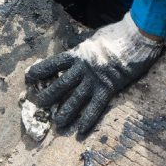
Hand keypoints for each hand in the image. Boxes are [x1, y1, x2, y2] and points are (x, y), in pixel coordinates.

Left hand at [25, 12, 163, 136]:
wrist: (136, 38)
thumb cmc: (115, 34)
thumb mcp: (92, 37)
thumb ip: (81, 45)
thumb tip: (71, 47)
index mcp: (78, 53)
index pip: (54, 64)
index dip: (40, 70)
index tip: (29, 76)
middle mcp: (83, 68)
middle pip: (60, 85)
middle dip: (47, 96)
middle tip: (38, 104)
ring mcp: (95, 80)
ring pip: (75, 99)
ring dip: (65, 112)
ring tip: (57, 123)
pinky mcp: (108, 89)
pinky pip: (96, 107)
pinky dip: (88, 119)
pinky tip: (81, 130)